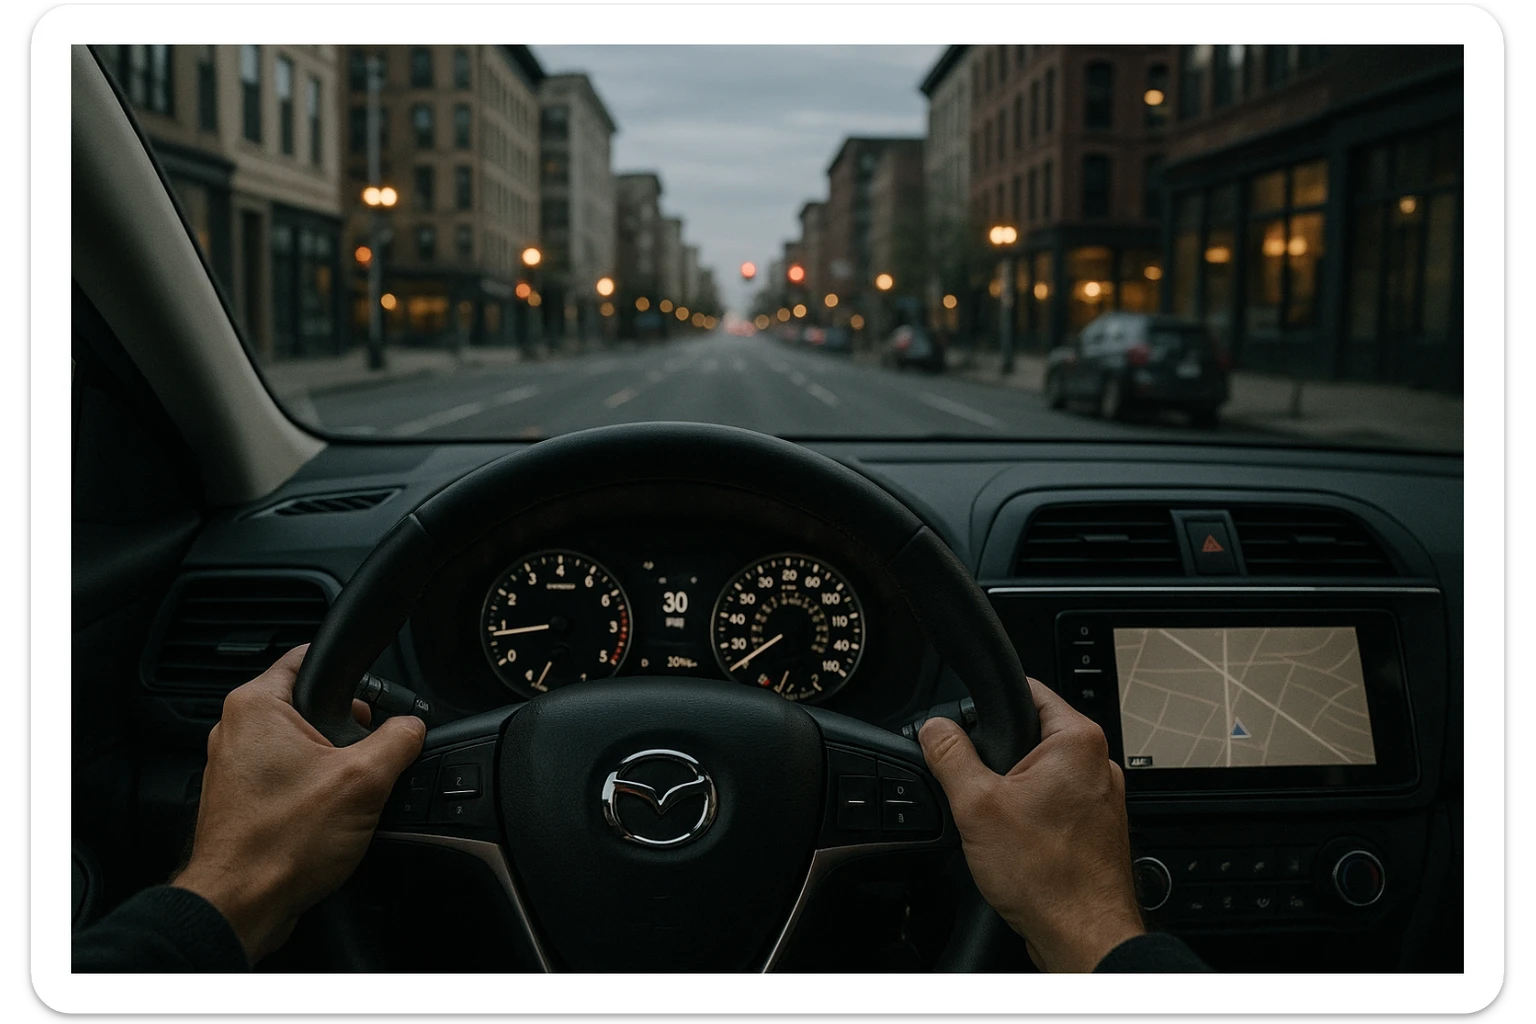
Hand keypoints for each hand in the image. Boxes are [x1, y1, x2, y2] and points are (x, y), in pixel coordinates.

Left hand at [171, 645, 425, 962]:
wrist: (242, 905)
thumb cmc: (279, 845)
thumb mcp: (364, 780)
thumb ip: (399, 739)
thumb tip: (414, 727)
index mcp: (256, 706)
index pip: (309, 656)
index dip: (352, 670)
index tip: (375, 689)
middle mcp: (236, 729)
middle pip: (310, 703)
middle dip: (348, 726)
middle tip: (368, 753)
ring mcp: (235, 766)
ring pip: (301, 743)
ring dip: (332, 761)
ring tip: (348, 790)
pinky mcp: (242, 799)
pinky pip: (288, 776)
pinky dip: (312, 788)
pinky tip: (329, 815)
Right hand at [919, 677, 1143, 972]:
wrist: (1083, 936)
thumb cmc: (1049, 876)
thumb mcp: (976, 805)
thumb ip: (950, 755)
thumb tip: (935, 728)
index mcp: (1077, 741)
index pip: (1028, 690)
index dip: (988, 702)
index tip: (965, 721)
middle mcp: (1097, 763)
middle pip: (1030, 734)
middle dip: (996, 756)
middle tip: (978, 788)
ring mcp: (1100, 797)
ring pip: (1040, 774)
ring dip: (1013, 792)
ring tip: (999, 824)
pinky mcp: (1094, 827)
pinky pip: (1052, 804)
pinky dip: (1031, 817)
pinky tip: (1017, 844)